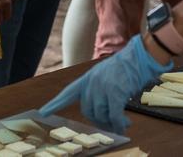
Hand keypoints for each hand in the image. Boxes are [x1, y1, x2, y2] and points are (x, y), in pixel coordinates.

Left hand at [38, 35, 171, 133]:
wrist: (139, 57)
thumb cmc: (126, 66)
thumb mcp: (105, 74)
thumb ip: (99, 90)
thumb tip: (102, 112)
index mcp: (87, 78)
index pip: (68, 92)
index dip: (55, 103)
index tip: (43, 112)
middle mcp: (91, 83)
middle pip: (88, 110)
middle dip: (99, 121)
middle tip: (110, 125)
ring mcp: (102, 87)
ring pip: (101, 114)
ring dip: (112, 123)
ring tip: (122, 124)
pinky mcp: (115, 93)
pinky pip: (114, 115)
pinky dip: (119, 122)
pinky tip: (125, 124)